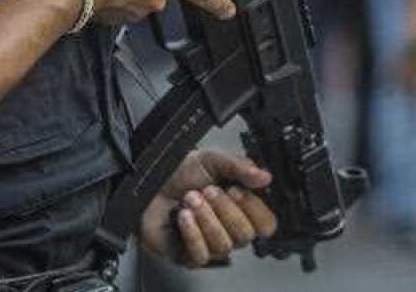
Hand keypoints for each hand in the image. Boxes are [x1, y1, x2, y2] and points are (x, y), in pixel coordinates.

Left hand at [140, 150, 277, 267]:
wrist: (149, 182)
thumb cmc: (180, 172)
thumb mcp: (212, 160)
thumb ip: (240, 166)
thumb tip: (265, 176)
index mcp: (242, 208)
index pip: (266, 224)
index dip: (253, 209)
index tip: (237, 190)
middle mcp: (230, 229)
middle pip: (245, 236)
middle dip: (225, 210)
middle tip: (208, 191)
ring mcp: (210, 245)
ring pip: (223, 246)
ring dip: (206, 219)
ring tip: (190, 199)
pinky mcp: (189, 255)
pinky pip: (201, 255)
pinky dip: (192, 233)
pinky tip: (184, 217)